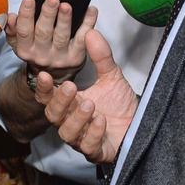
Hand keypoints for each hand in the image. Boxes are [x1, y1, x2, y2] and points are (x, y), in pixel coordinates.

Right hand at [6, 0, 97, 80]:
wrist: (54, 75)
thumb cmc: (37, 50)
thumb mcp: (20, 43)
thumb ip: (13, 30)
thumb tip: (11, 17)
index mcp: (26, 49)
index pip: (24, 31)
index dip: (26, 15)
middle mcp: (42, 55)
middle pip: (44, 33)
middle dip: (48, 15)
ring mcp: (60, 57)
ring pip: (62, 36)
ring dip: (65, 20)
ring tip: (66, 6)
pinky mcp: (76, 57)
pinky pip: (82, 39)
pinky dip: (88, 23)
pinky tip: (90, 10)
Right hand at [35, 29, 136, 163]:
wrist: (140, 125)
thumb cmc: (120, 104)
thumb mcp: (111, 76)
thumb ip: (101, 56)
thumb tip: (92, 33)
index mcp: (70, 103)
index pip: (49, 97)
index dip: (44, 87)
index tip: (44, 74)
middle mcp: (71, 122)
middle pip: (53, 115)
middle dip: (60, 101)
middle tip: (71, 87)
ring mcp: (82, 139)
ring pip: (67, 133)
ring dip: (76, 118)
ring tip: (90, 104)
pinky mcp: (97, 152)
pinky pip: (88, 147)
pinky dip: (92, 133)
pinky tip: (101, 121)